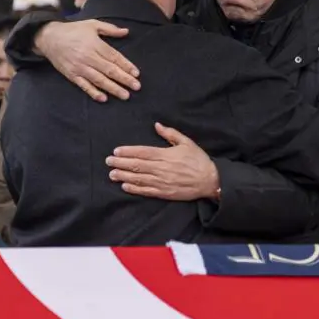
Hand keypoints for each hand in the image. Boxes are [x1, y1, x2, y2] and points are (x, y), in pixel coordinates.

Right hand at [34, 20, 140, 101]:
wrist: (49, 37)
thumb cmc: (73, 30)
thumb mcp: (92, 24)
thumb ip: (110, 29)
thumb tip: (126, 31)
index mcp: (95, 44)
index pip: (114, 56)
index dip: (126, 65)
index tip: (136, 73)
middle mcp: (88, 57)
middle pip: (109, 70)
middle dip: (124, 79)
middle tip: (136, 87)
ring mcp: (79, 67)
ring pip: (99, 80)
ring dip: (113, 88)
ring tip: (125, 95)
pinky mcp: (72, 75)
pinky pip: (84, 85)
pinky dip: (93, 92)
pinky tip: (103, 98)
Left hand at [105, 123, 219, 200]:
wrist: (210, 180)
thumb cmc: (198, 160)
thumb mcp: (187, 142)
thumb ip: (170, 133)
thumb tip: (157, 125)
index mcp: (166, 154)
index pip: (142, 152)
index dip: (128, 152)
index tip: (116, 151)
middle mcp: (162, 168)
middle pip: (137, 165)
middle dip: (121, 163)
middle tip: (108, 162)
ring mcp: (162, 182)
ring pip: (139, 178)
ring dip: (124, 176)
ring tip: (112, 174)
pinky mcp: (165, 193)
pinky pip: (146, 191)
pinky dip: (135, 189)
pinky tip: (125, 186)